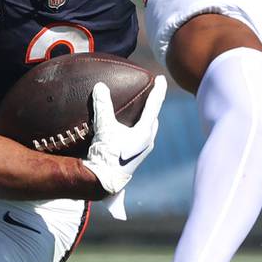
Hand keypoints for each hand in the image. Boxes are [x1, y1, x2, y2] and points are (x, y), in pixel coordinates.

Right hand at [82, 75, 166, 193]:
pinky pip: (140, 137)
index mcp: (145, 132)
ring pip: (148, 129)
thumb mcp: (104, 128)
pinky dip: (137, 128)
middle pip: (153, 118)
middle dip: (153, 105)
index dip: (158, 90)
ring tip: (139, 110)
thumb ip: (102, 106)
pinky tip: (127, 129)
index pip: (154, 106)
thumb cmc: (107, 155)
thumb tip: (100, 86)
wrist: (102, 182)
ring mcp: (142, 151)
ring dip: (145, 118)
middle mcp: (147, 141)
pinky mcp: (135, 157)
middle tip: (150, 93)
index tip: (162, 78)